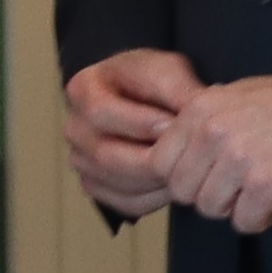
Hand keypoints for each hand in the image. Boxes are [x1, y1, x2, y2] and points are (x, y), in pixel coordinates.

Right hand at [61, 46, 202, 217]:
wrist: (145, 98)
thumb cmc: (153, 80)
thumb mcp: (166, 70)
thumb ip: (177, 89)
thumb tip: (196, 113)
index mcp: (82, 90)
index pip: (100, 112)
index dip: (138, 122)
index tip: (172, 124)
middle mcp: (75, 128)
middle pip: (106, 155)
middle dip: (152, 157)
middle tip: (187, 154)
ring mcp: (82, 160)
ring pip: (118, 183)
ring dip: (157, 180)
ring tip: (188, 168)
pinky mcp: (98, 186)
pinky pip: (126, 202)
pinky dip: (157, 198)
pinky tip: (177, 182)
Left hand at [149, 63, 271, 235]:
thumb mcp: (237, 95)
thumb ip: (202, 121)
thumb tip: (171, 146)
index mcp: (201, 110)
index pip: (160, 162)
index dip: (182, 175)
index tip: (205, 176)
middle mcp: (214, 133)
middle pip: (183, 192)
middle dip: (208, 194)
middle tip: (236, 186)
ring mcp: (240, 160)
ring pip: (212, 209)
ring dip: (235, 207)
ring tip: (260, 189)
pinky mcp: (269, 185)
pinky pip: (246, 222)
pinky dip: (262, 217)